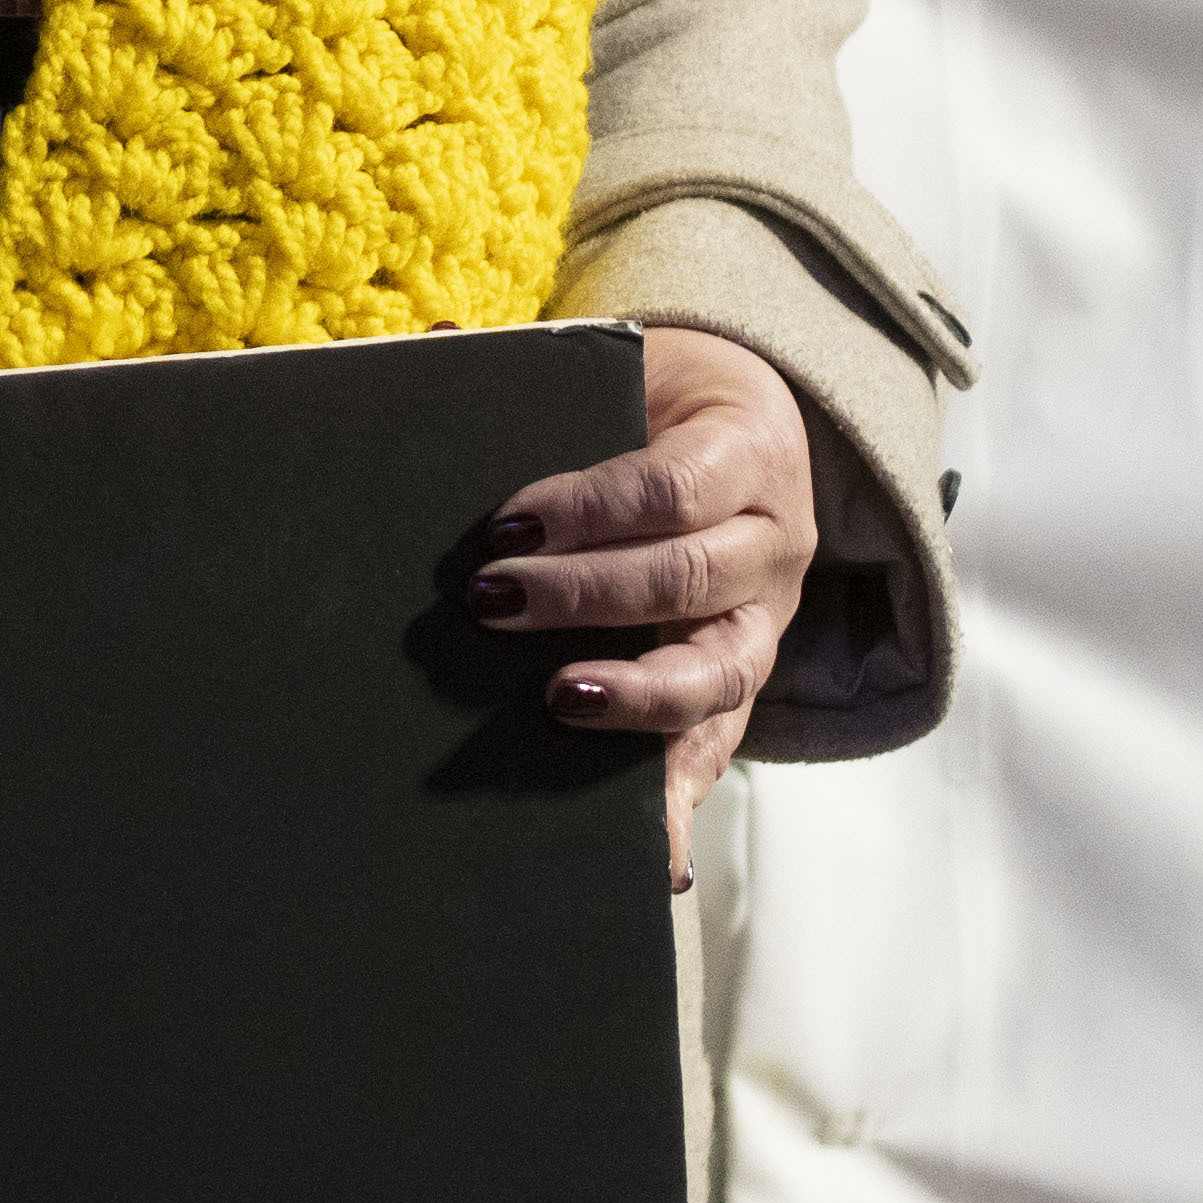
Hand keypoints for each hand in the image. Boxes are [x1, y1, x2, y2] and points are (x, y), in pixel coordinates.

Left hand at [473, 325, 821, 886]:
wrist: (748, 434)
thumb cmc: (659, 407)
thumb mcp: (620, 368)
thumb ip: (532, 366)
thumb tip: (431, 345)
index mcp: (745, 450)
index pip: (671, 486)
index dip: (591, 507)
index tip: (506, 525)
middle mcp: (772, 544)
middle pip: (687, 578)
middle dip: (587, 595)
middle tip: (490, 600)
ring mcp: (764, 625)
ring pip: (717, 673)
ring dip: (635, 697)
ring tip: (556, 702)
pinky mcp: (742, 689)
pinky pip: (718, 750)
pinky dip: (678, 803)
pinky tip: (646, 857)